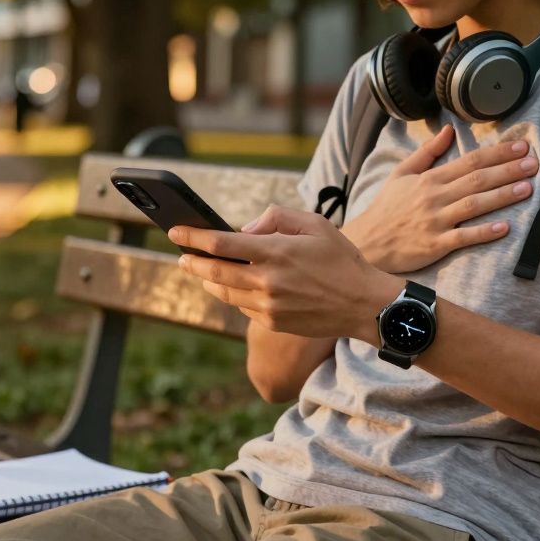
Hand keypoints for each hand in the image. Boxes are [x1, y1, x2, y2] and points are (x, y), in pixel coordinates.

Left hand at [171, 206, 399, 341]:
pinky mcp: (273, 322)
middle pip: (214, 272)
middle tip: (181, 255)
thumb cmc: (341, 259)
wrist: (363, 304)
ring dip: (207, 280)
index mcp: (276, 252)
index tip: (176, 231)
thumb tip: (244, 230)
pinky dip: (232, 295)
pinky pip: (243, 307)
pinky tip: (230, 287)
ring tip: (199, 270)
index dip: (193, 236)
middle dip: (192, 261)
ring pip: (224, 293)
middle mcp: (268, 281)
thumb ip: (276, 218)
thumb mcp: (315, 224)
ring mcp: (269, 306)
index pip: (221, 243)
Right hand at [341, 125, 537, 273]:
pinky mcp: (435, 245)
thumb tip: (448, 130)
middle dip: (508, 170)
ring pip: (474, 205)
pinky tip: (504, 228)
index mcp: (430, 179)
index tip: (521, 147)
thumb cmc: (386, 208)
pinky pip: (463, 238)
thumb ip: (427, 152)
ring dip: (502, 196)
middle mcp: (435, 197)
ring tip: (528, 189)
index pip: (469, 161)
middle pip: (477, 180)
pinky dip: (484, 232)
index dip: (497, 153)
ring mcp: (436, 221)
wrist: (367, 242)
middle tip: (534, 164)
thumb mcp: (401, 173)